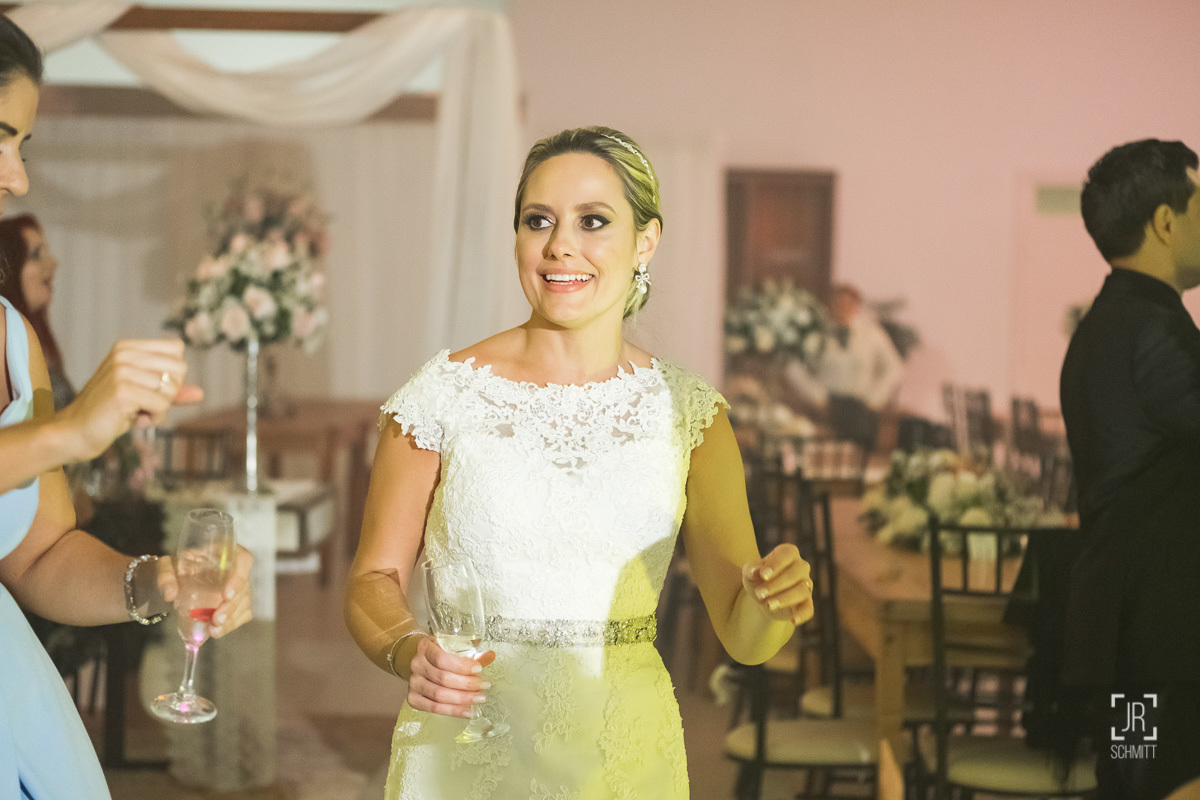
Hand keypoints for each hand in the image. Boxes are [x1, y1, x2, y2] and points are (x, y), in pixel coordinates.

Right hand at [60, 339, 202, 460]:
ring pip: (172, 389)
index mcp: (128, 348)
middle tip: (144, 402)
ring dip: (160, 409)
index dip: (173, 373)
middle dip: (169, 392)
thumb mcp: (144, 396)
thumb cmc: (112, 413)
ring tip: (135, 412)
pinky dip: (154, 418)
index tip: (151, 387)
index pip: (177, 349)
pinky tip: (133, 419)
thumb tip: (201, 393)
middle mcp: (124, 354)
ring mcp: (122, 371)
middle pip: (180, 368)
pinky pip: (162, 406)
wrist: (75, 432)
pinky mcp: (123, 391)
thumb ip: (172, 392)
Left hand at [156, 545, 253, 637]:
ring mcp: (238, 586)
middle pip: (245, 586)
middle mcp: (235, 568)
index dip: (239, 577)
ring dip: (232, 619)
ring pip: (245, 602)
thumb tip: (170, 594)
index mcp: (223, 552)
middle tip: (216, 620)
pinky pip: (243, 613)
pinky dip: (232, 624)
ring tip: (214, 631)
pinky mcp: (237, 601)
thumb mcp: (167, 566)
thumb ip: (166, 576)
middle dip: (232, 607)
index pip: (243, 559)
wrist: (175, 580)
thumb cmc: (175, 568)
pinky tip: (218, 631)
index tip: (226, 595)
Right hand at [406, 636, 495, 718]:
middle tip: (484, 686)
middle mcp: (416, 665)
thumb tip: (489, 656)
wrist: (421, 663)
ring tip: (478, 698)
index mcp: (425, 647)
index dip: (461, 666)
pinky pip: (434, 708)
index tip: (479, 669)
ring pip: (439, 694)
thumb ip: (469, 652)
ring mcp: (413, 683)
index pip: (442, 659)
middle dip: (466, 684)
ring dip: (462, 698)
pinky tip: (467, 711)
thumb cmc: (439, 653)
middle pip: (442, 678)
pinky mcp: (413, 699)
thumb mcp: (451, 647)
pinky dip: (453, 711)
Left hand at [742, 543, 814, 625]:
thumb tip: (754, 570)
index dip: (776, 564)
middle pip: (795, 573)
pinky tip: (793, 620)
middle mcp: (801, 567)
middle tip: (760, 593)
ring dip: (784, 598)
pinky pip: (809, 608)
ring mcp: (806, 585)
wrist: (762, 597)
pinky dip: (802, 615)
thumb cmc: (757, 579)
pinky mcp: (806, 602)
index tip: (763, 575)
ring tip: (768, 604)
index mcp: (788, 553)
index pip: (786, 554)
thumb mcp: (749, 572)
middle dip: (776, 584)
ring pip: (802, 590)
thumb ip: (750, 569)